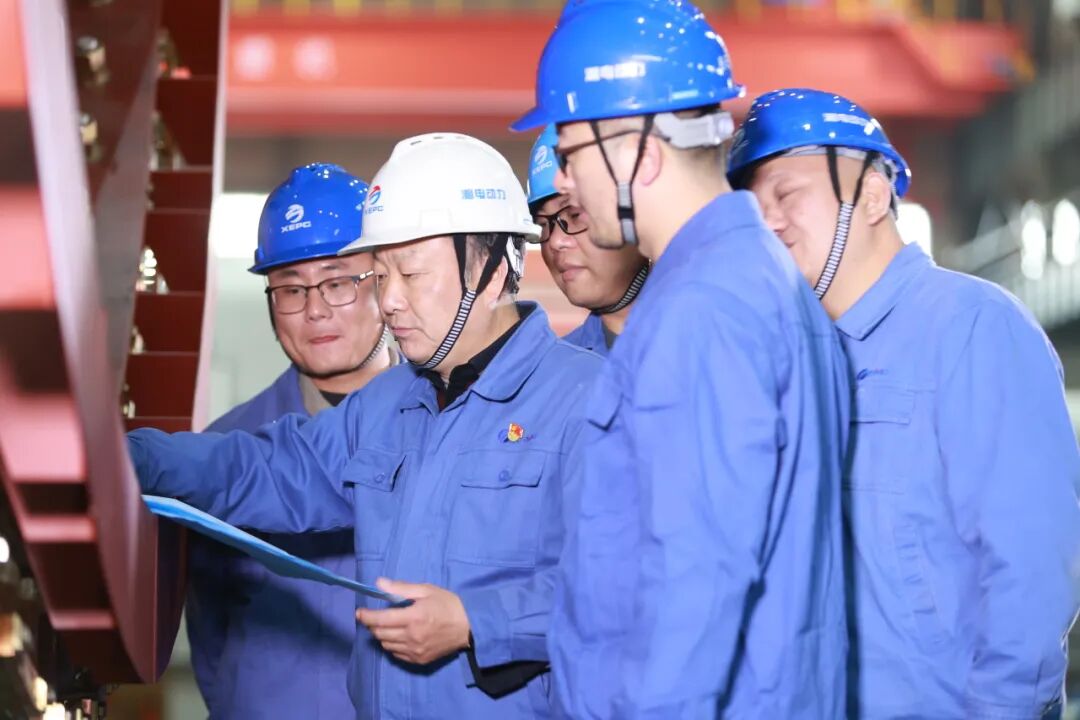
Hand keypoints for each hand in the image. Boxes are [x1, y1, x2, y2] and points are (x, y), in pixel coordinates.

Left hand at [356, 578, 470, 664]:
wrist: (468, 628)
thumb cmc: (447, 605)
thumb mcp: (426, 590)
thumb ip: (401, 588)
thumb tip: (378, 583)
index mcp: (413, 617)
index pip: (381, 619)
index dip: (366, 616)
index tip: (359, 612)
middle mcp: (411, 636)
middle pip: (380, 633)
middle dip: (372, 625)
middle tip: (373, 617)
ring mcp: (414, 650)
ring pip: (386, 645)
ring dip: (381, 635)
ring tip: (387, 625)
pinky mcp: (419, 659)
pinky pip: (396, 654)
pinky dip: (392, 645)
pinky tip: (398, 636)